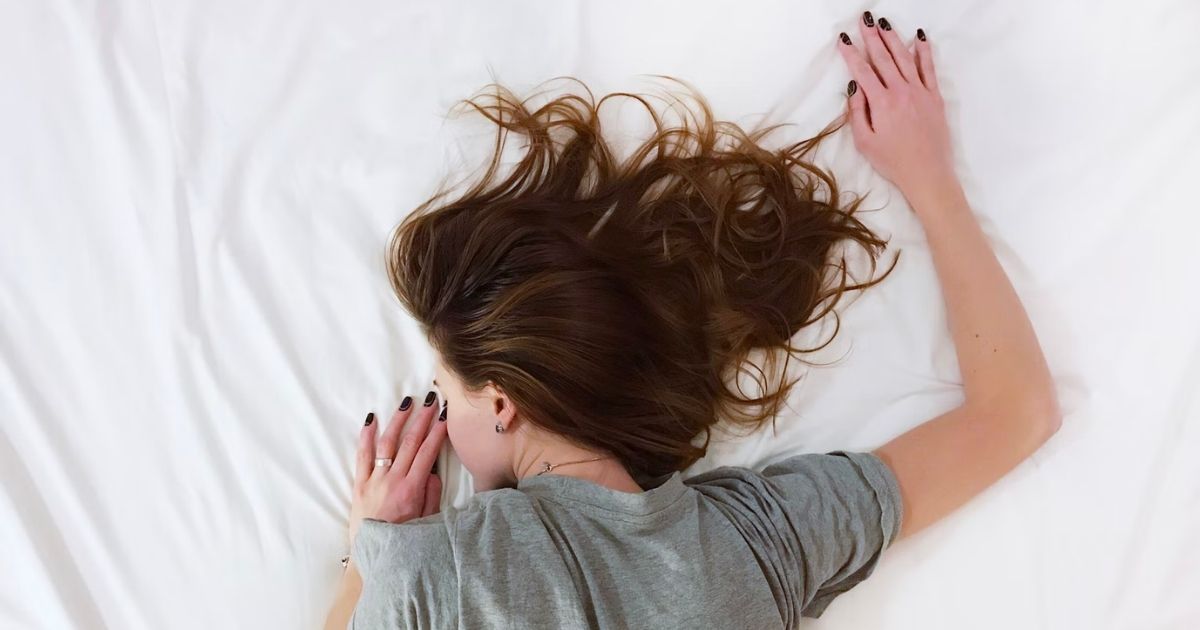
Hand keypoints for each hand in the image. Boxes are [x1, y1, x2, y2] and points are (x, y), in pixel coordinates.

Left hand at [348, 394, 446, 549]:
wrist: (372, 554)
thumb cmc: (402, 540)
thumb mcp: (426, 521)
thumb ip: (431, 495)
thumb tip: (434, 471)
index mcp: (412, 489)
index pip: (428, 452)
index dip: (437, 431)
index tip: (445, 415)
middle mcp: (393, 480)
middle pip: (410, 442)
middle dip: (422, 418)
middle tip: (431, 400)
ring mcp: (374, 480)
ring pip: (387, 443)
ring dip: (398, 421)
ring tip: (407, 403)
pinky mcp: (359, 484)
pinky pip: (362, 455)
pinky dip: (366, 436)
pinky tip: (372, 420)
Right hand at [837, 17, 958, 209]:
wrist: (928, 173)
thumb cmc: (893, 162)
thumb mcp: (865, 142)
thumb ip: (857, 113)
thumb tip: (853, 89)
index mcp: (881, 103)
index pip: (862, 72)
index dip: (852, 54)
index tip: (844, 40)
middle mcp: (901, 91)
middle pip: (883, 58)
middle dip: (872, 37)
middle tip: (864, 20)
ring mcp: (920, 92)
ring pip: (904, 58)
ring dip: (893, 38)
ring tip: (884, 23)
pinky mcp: (934, 97)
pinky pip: (928, 68)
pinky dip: (923, 52)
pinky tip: (919, 38)